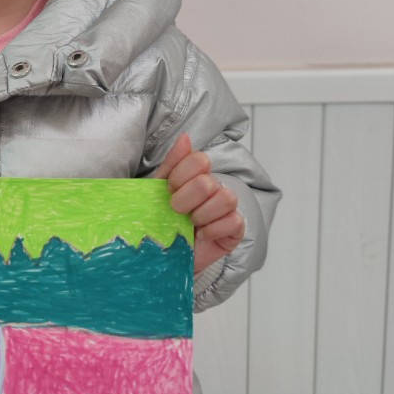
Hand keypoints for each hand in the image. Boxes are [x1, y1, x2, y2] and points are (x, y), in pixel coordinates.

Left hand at [154, 134, 244, 273]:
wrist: (164, 255)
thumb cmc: (161, 221)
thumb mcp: (158, 190)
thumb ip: (171, 164)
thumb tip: (185, 138)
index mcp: (196, 175)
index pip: (199, 159)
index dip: (181, 175)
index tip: (169, 190)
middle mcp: (215, 188)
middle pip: (208, 181)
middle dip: (186, 198)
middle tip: (176, 211)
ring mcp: (227, 208)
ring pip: (226, 198)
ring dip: (202, 214)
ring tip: (190, 224)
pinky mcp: (235, 230)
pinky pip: (233, 221)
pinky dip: (213, 230)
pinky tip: (201, 236)